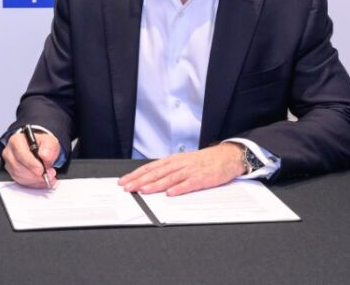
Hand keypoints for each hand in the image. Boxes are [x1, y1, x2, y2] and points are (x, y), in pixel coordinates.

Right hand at [1, 129, 59, 187]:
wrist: (40, 151)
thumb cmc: (42, 145)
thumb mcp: (50, 141)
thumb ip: (49, 147)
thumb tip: (44, 155)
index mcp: (16, 140)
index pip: (20, 153)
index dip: (31, 163)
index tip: (41, 169)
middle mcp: (10, 152)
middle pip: (18, 166)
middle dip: (34, 174)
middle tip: (48, 175)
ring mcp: (9, 163)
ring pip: (19, 175)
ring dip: (34, 179)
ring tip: (47, 177)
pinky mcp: (12, 173)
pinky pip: (21, 181)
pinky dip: (33, 183)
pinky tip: (41, 180)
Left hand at [118, 142, 244, 195]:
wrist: (225, 157)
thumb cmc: (203, 161)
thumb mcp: (182, 161)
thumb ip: (168, 170)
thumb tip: (150, 179)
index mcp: (172, 160)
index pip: (150, 167)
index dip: (136, 174)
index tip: (124, 181)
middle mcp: (178, 164)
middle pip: (156, 173)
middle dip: (140, 180)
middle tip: (127, 187)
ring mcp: (189, 171)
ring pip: (168, 178)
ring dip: (155, 185)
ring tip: (143, 190)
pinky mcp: (201, 178)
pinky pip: (188, 184)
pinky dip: (178, 188)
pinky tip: (170, 193)